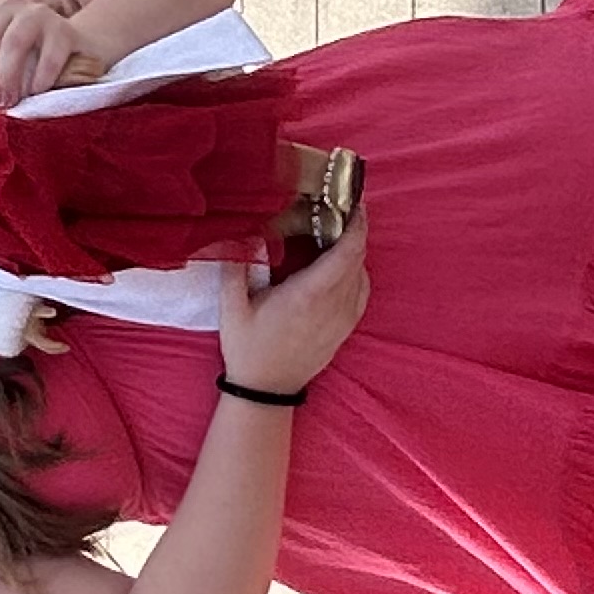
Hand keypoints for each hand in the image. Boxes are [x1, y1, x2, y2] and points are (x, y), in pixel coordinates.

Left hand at [0, 0, 83, 102]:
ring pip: (13, 43)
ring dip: (8, 77)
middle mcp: (11, 4)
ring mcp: (40, 14)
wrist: (81, 45)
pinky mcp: (66, 31)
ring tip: (11, 99)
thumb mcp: (2, 52)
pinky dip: (39, 79)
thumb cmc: (34, 55)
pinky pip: (48, 57)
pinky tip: (36, 91)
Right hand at [23, 301, 69, 355]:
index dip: (55, 346)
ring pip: (44, 345)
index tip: (66, 346)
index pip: (45, 344)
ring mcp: (32, 338)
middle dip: (57, 349)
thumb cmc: (22, 312)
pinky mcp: (33, 335)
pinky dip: (50, 342)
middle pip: (45, 348)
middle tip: (68, 348)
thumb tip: (54, 311)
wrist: (11, 314)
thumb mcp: (33, 310)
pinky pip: (42, 341)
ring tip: (64, 345)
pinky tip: (55, 338)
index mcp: (32, 336)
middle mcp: (32, 339)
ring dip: (54, 347)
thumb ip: (43, 311)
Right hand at [219, 206, 367, 400]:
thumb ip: (235, 267)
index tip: (354, 203)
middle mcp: (332, 306)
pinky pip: (361, 292)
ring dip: (356, 250)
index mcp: (308, 295)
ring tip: (340, 231)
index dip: (356, 225)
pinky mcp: (345, 328)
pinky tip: (342, 265)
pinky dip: (357, 271)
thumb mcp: (231, 308)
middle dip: (357, 229)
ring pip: (362, 274)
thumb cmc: (248, 349)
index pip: (346, 253)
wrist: (267, 390)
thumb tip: (242, 233)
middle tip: (345, 207)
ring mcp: (343, 319)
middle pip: (358, 258)